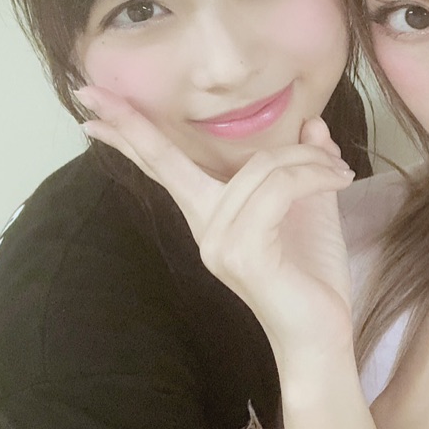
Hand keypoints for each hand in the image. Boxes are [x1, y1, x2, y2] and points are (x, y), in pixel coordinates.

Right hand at [75, 86, 356, 358]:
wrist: (322, 335)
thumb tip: (312, 124)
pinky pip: (279, 188)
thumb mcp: (311, 209)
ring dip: (310, 161)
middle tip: (91, 93)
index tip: (88, 108)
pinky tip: (340, 181)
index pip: (162, 167)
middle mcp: (203, 227)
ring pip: (261, 168)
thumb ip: (304, 167)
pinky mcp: (243, 251)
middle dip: (130, 124)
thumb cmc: (312, 277)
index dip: (127, 135)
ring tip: (340, 170)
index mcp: (209, 215)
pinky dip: (315, 176)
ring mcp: (218, 241)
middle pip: (165, 161)